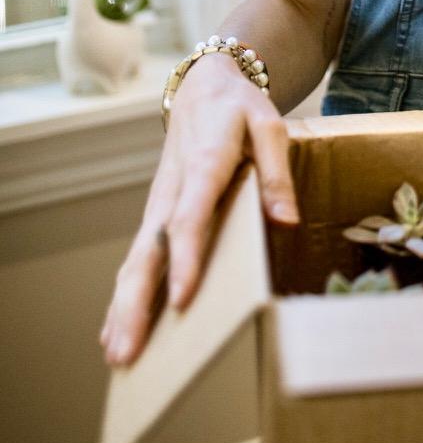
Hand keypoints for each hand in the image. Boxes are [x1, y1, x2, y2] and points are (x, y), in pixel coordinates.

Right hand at [100, 53, 299, 366]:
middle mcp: (172, 190)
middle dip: (136, 303)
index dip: (186, 259)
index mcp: (203, 165)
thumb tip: (288, 221)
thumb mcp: (269, 125)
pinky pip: (137, 258)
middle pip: (149, 251)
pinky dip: (124, 295)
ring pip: (136, 260)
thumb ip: (277, 172)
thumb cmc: (239, 108)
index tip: (182, 299)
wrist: (203, 85)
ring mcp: (158, 204)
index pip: (190, 218)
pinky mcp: (155, 213)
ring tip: (118, 357)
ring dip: (124, 308)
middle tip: (128, 352)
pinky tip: (114, 331)